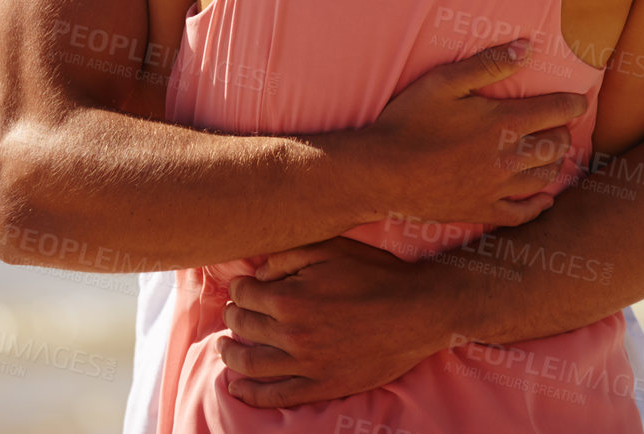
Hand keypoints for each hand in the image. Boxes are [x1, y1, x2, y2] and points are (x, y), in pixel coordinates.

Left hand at [219, 237, 459, 405]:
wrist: (417, 311)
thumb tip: (259, 274)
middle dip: (234, 315)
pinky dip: (250, 394)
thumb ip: (290, 256)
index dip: (239, 287)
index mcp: (290, 298)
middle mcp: (291, 333)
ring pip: (251, 363)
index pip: (244, 293)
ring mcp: (306, 364)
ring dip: (231, 353)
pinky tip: (237, 387)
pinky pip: (275, 396)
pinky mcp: (321, 386)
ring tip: (226, 347)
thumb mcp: (334, 247)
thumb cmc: (377, 274)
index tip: (242, 287)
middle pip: (244, 325)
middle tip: (234, 312)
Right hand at [361, 39, 586, 226]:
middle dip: (563, 131)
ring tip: (551, 152)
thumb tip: (528, 47)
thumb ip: (489, 63)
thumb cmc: (409, 121)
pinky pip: (522, 213)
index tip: (579, 100)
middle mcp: (509, 158)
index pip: (558, 111)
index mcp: (504, 123)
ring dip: (554, 163)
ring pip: (546, 177)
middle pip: (557, 145)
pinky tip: (544, 199)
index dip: (574, 103)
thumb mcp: (445, 82)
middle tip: (557, 124)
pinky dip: (539, 206)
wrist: (381, 172)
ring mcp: (497, 188)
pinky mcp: (482, 210)